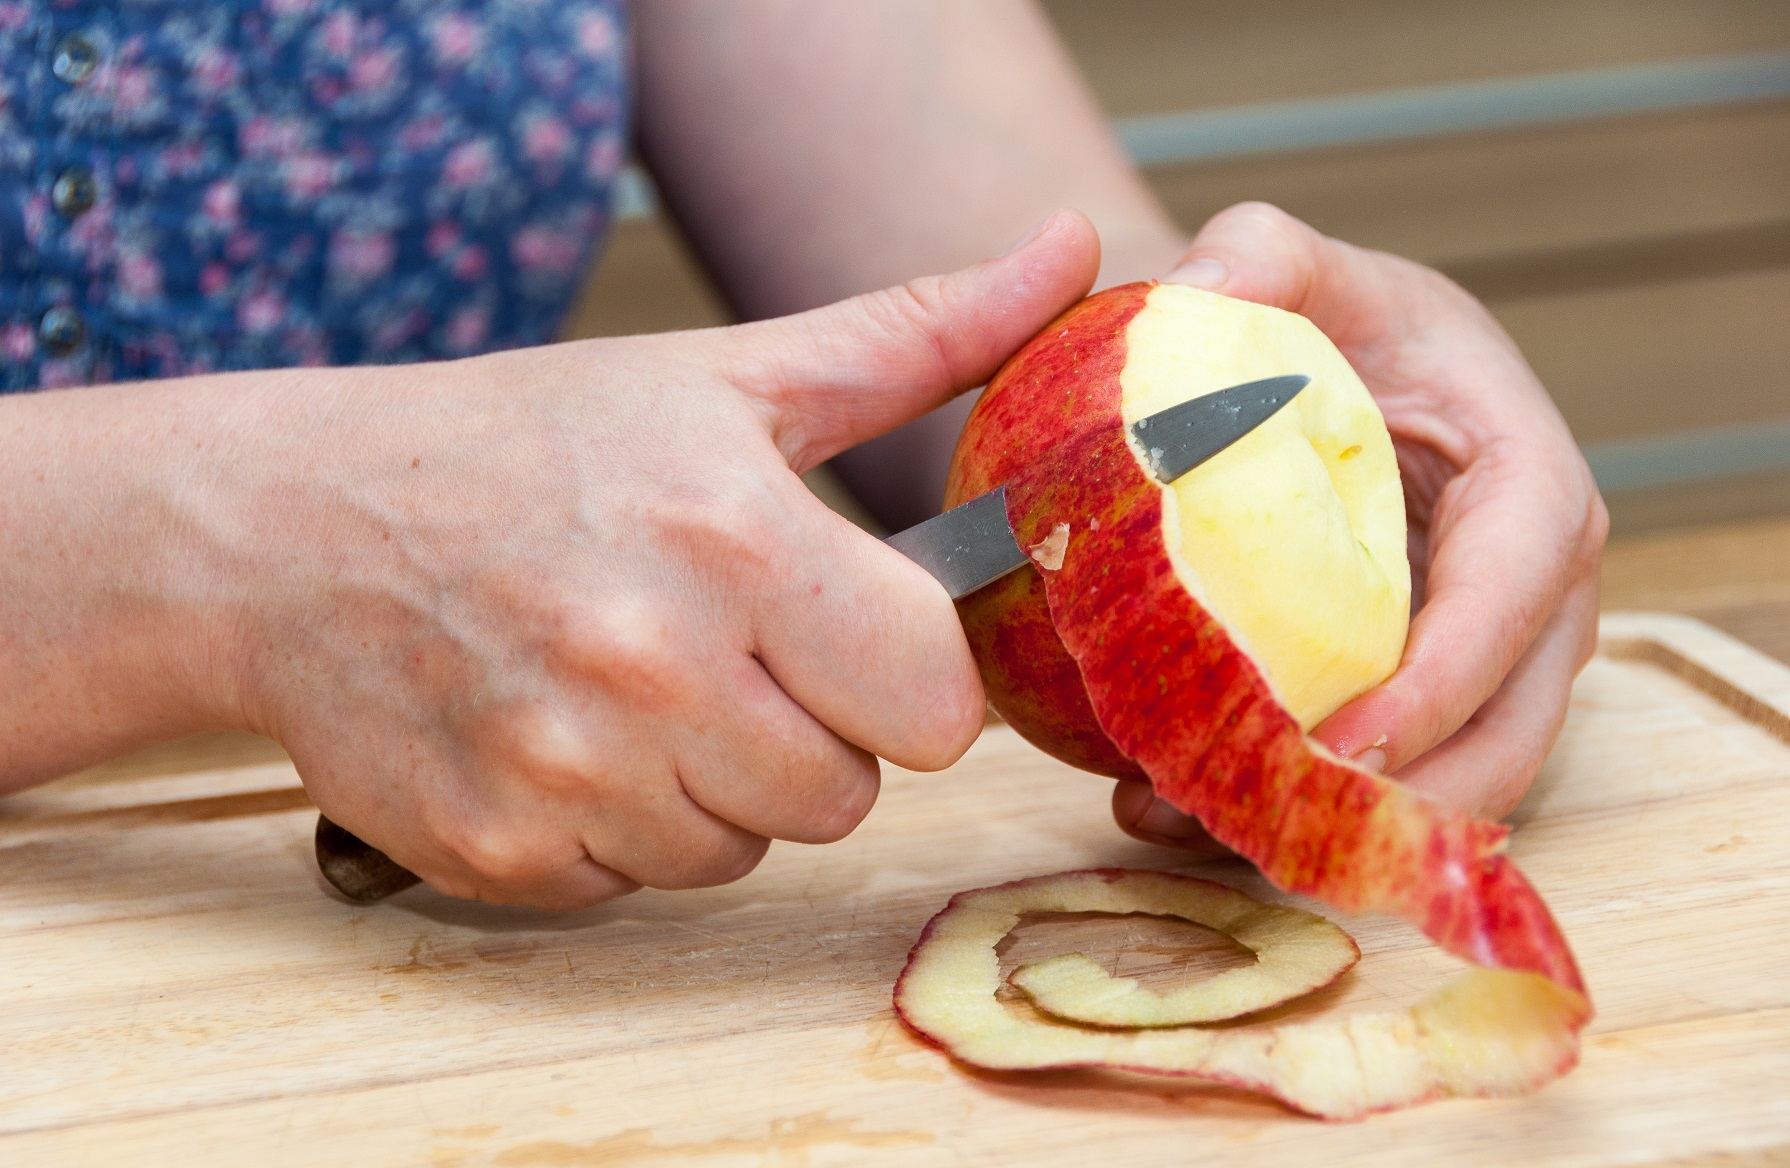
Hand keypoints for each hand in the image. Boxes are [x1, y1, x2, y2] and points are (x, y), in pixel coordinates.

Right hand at [204, 211, 1096, 907]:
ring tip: (629, 684)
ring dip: (710, 785)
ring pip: (741, 850)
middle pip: (846, 796)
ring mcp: (566, 774)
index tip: (846, 635)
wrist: (291, 528)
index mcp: (736, 541)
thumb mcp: (725, 376)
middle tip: (721, 651)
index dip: (904, 676)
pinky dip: (615, 830)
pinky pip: (634, 887)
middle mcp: (652, 667)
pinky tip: (560, 736)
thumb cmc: (525, 445)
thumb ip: (920, 336)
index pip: (936, 709)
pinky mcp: (498, 853)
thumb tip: (1071, 256)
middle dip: (809, 735)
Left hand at [1114, 202, 1606, 850]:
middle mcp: (1534, 591)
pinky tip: (1174, 810)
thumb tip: (1195, 293)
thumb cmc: (1335, 320)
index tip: (1350, 743)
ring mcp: (1487, 658)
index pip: (1514, 592)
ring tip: (1183, 822)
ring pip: (1449, 780)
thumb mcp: (1300, 264)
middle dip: (1398, 799)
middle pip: (1507, 729)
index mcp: (1529, 482)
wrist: (1328, 372)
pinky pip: (1387, 777)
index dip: (1446, 679)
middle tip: (1259, 824)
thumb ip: (1257, 253)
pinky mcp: (1427, 698)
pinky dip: (1298, 811)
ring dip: (1335, 828)